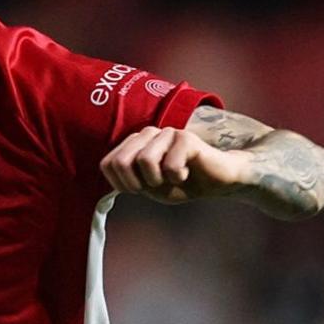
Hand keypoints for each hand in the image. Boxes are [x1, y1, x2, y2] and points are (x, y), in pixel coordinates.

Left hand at [100, 126, 248, 203]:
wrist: (215, 182)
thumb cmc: (182, 183)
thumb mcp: (148, 186)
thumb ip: (128, 179)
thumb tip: (109, 174)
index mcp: (135, 144)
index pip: (108, 163)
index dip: (121, 184)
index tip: (140, 190)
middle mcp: (147, 134)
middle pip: (121, 162)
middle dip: (136, 184)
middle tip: (156, 186)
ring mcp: (166, 133)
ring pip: (144, 160)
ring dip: (159, 180)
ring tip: (173, 178)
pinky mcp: (185, 137)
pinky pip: (169, 165)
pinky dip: (178, 178)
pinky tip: (187, 173)